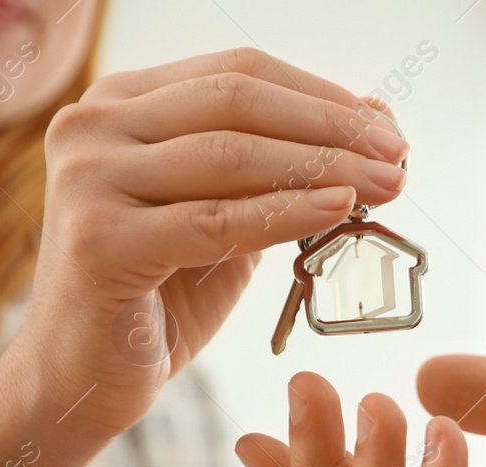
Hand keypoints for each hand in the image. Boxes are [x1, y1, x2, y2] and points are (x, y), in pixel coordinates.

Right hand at [0, 47, 408, 466]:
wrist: (87, 374)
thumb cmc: (163, 295)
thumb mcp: (229, 220)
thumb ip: (281, 174)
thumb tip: (375, 125)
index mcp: (120, 104)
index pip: (238, 73)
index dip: (321, 94)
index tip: (387, 125)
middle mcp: (93, 127)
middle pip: (237, 102)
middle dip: (332, 125)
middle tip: (398, 153)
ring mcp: (90, 181)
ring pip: (230, 156)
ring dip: (324, 165)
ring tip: (389, 182)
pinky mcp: (102, 242)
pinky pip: (216, 221)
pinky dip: (287, 212)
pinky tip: (340, 209)